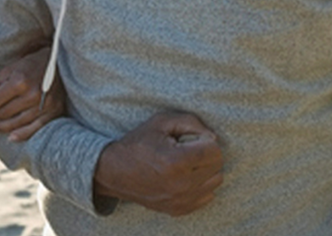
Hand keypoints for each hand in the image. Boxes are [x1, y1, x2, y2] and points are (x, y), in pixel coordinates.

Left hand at [0, 46, 64, 141]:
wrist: (60, 62)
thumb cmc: (32, 64)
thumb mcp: (10, 69)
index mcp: (19, 81)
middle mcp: (32, 94)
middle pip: (3, 113)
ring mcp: (44, 105)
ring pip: (16, 123)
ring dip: (0, 126)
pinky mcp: (53, 111)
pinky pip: (35, 128)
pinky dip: (21, 135)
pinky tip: (11, 137)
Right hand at [94, 112, 223, 215]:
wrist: (114, 172)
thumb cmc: (138, 143)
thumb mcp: (162, 121)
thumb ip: (191, 123)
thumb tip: (213, 137)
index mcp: (176, 161)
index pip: (215, 151)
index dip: (206, 140)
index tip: (193, 138)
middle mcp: (180, 185)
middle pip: (217, 166)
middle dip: (208, 154)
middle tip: (190, 149)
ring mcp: (180, 200)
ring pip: (215, 182)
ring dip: (207, 170)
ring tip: (188, 163)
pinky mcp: (178, 210)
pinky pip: (207, 197)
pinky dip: (201, 185)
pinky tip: (186, 176)